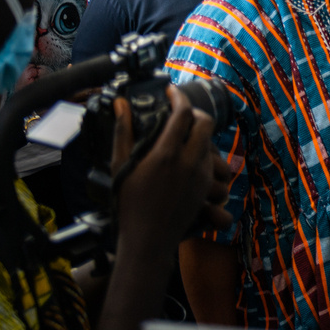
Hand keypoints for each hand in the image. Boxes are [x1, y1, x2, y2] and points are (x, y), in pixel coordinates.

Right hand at [112, 88, 231, 254]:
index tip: (171, 91)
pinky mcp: (207, 186)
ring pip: (209, 141)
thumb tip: (120, 104)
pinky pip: (210, 160)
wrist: (149, 239)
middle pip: (206, 121)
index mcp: (167, 154)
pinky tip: (185, 157)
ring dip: (198, 132)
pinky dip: (200, 151)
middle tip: (179, 113)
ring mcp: (202, 174)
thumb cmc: (128, 204)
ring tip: (179, 136)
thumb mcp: (120, 167)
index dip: (178, 97)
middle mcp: (190, 161)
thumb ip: (123, 133)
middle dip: (194, 112)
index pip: (183, 113)